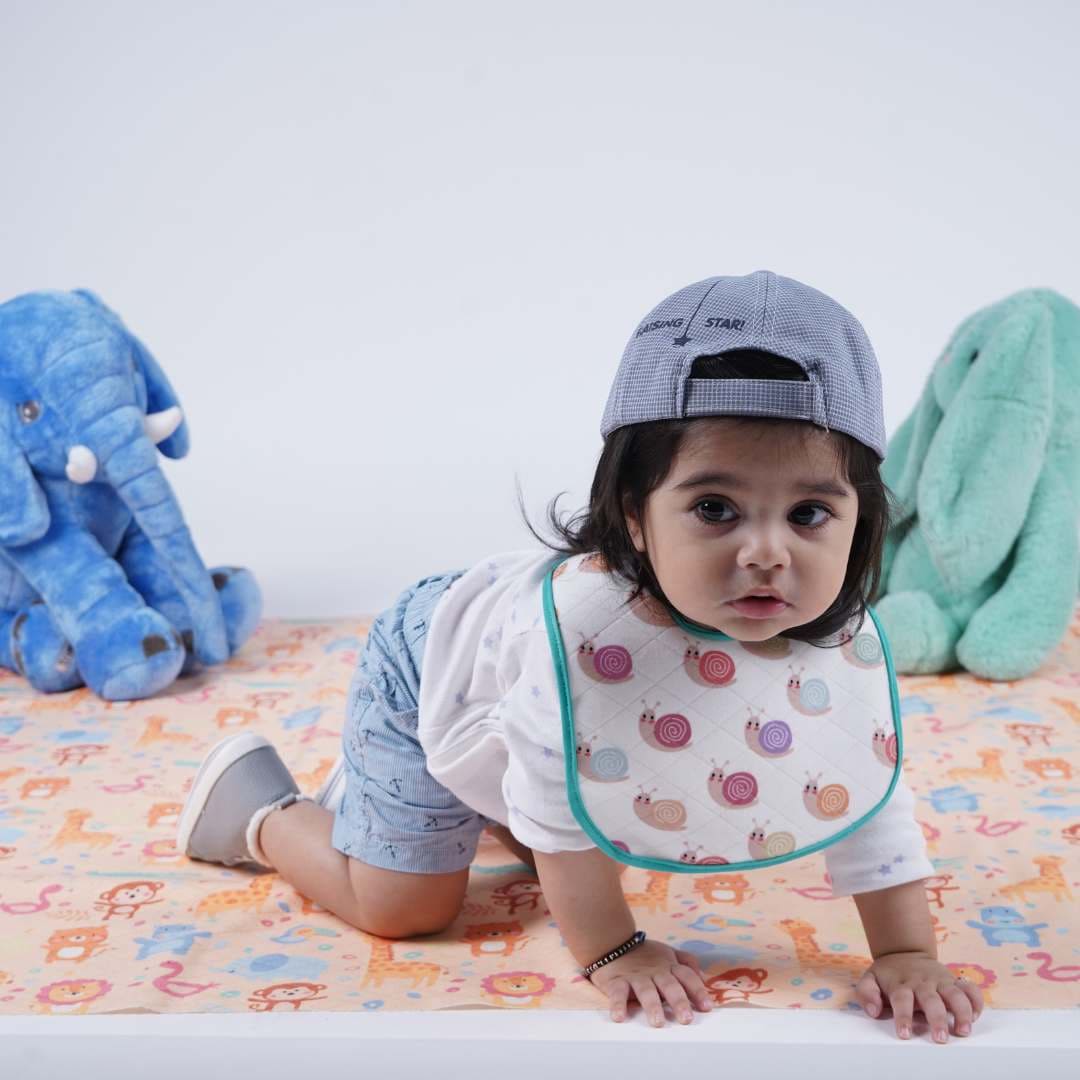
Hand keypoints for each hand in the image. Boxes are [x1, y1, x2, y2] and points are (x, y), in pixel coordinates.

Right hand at [587, 939, 713, 1026]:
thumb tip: (704, 977)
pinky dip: (618, 1004)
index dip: (697, 991)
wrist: (612, 941)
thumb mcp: (668, 953)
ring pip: (646, 990)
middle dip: (678, 1001)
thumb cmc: (645, 955)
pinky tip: (619, 1017)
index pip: (687, 977)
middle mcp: (655, 972)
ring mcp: (636, 977)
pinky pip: (617, 993)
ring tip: (657, 1022)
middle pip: (669, 985)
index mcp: (669, 966)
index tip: (707, 1007)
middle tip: (685, 1018)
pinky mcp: (617, 981)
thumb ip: (687, 963)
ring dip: (652, 1006)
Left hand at [856, 951, 983, 1041]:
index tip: (904, 1034)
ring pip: (955, 995)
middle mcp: (923, 983)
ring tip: (963, 1031)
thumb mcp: (870, 978)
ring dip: (962, 1012)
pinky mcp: (955, 981)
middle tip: (939, 1038)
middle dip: (937, 1019)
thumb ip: (867, 993)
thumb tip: (873, 1010)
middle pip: (931, 1000)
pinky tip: (976, 1016)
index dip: (903, 1016)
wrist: (905, 951)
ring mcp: (941, 981)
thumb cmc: (888, 974)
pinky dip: (976, 1001)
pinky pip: (971, 989)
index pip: (901, 999)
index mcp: (902, 984)